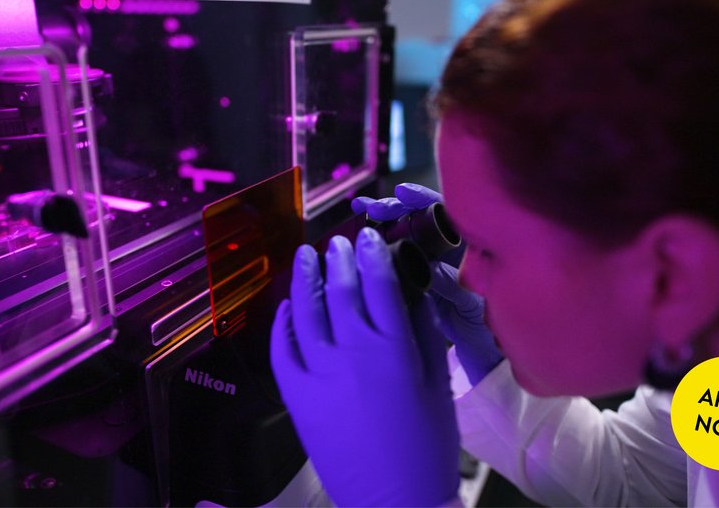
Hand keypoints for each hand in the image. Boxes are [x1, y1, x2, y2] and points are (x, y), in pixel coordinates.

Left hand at [270, 229, 459, 506]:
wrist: (395, 501)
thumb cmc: (426, 448)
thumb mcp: (437, 386)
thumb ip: (424, 335)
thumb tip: (415, 296)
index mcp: (394, 348)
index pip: (379, 284)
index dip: (372, 254)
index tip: (367, 237)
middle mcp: (353, 353)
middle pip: (341, 290)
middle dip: (338, 258)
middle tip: (336, 242)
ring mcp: (320, 374)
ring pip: (306, 312)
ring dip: (305, 279)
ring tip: (306, 258)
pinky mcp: (298, 398)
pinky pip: (281, 350)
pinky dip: (282, 324)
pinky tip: (286, 309)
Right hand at [353, 183, 502, 384]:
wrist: (480, 354)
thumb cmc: (485, 327)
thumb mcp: (469, 306)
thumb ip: (451, 286)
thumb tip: (429, 271)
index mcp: (465, 248)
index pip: (443, 212)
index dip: (423, 199)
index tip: (403, 193)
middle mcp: (445, 251)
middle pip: (418, 219)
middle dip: (395, 208)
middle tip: (374, 207)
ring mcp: (427, 264)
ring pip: (402, 236)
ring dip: (382, 223)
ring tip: (361, 211)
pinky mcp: (412, 280)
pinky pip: (393, 260)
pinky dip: (376, 250)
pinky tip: (359, 246)